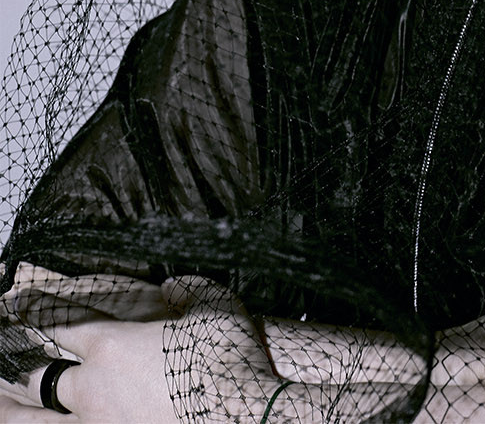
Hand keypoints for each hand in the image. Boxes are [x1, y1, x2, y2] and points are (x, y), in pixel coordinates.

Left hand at [0, 275, 277, 422]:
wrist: (246, 417)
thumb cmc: (227, 359)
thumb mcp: (214, 304)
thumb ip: (187, 291)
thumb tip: (173, 288)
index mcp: (111, 345)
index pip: (60, 325)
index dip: (36, 313)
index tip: (16, 305)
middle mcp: (92, 389)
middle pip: (39, 378)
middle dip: (20, 367)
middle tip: (6, 360)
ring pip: (37, 423)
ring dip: (17, 413)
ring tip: (0, 407)